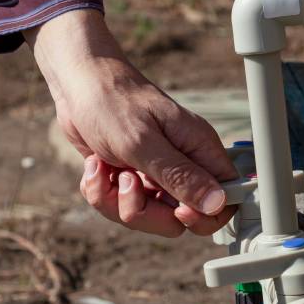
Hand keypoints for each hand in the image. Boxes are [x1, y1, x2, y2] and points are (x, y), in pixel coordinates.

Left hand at [25, 9, 237, 237]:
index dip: (205, 216)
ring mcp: (156, 174)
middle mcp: (182, 165)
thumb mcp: (143, 143)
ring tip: (102, 168)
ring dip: (115, 201)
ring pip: (148, 216)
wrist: (77, 84)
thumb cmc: (111, 102)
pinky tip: (95, 165)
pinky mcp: (132, 178)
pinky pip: (122, 207)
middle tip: (125, 181)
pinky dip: (102, 193)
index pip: (226, 199)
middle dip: (146, 213)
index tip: (177, 210)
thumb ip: (180, 176)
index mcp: (198, 150)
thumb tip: (218, 202)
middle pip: (180, 219)